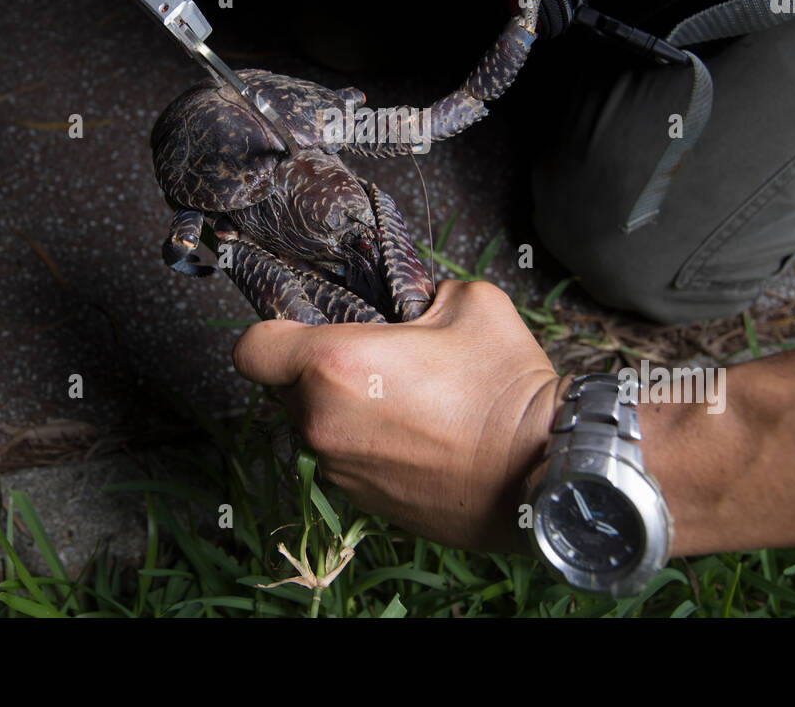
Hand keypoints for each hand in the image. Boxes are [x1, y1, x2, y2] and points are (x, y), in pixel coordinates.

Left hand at [233, 280, 565, 552]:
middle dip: (317, 370)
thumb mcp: (470, 302)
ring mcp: (339, 470)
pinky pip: (343, 460)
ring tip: (405, 401)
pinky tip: (416, 435)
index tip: (301, 325)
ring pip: (315, 426)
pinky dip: (365, 444)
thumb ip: (419, 292)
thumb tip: (408, 304)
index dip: (272, 330)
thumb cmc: (505, 389)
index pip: (252, 349)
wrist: (542, 472)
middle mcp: (321, 422)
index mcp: (334, 364)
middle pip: (284, 387)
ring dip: (343, 410)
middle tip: (375, 359)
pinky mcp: (362, 502)